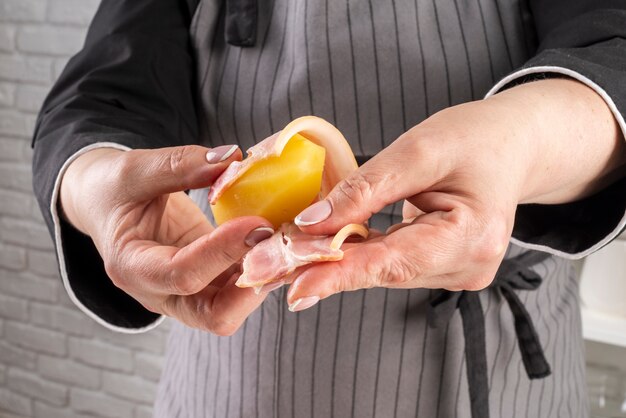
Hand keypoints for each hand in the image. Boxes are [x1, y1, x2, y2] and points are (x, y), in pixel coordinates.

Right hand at [60, 145, 274, 334]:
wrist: (107, 207)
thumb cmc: (114, 189)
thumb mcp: (134, 169)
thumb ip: (179, 165)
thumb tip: (232, 158)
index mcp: (131, 267)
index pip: (182, 274)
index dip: (222, 252)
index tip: (258, 224)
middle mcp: (159, 293)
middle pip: (214, 316)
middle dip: (253, 287)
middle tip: (280, 247)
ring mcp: (185, 295)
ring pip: (234, 309)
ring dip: (264, 280)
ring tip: (289, 244)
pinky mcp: (206, 284)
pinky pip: (238, 290)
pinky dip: (262, 271)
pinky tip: (280, 243)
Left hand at [287, 78, 624, 309]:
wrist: (512, 145)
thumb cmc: (475, 138)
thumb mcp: (420, 149)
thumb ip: (367, 189)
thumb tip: (313, 222)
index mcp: (473, 235)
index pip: (394, 262)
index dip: (340, 274)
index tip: (294, 286)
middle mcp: (469, 265)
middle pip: (384, 271)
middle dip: (325, 267)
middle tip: (268, 266)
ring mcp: (459, 272)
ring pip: (385, 271)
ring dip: (339, 261)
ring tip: (290, 252)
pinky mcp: (447, 268)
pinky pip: (394, 265)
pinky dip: (361, 254)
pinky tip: (330, 245)